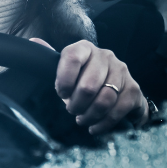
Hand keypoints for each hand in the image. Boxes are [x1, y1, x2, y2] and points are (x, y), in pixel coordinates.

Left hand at [30, 38, 148, 133]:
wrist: (117, 90)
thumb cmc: (84, 80)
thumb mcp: (65, 70)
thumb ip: (51, 59)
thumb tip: (32, 40)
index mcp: (84, 48)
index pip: (72, 58)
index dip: (64, 79)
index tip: (61, 93)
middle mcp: (105, 56)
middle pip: (88, 85)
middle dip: (76, 104)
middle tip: (71, 110)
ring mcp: (122, 71)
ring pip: (104, 99)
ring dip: (89, 115)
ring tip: (81, 119)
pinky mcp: (134, 88)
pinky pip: (117, 110)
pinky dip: (103, 123)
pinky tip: (94, 127)